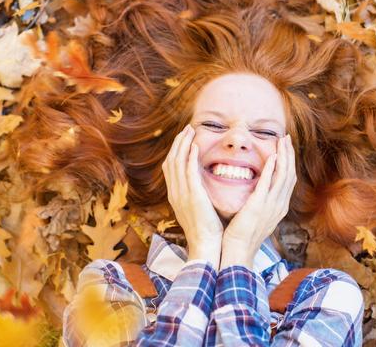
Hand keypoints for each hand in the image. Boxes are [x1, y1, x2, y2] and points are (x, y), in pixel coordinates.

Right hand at [162, 124, 223, 268]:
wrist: (205, 246)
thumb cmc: (206, 232)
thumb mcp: (196, 211)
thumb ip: (195, 197)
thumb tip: (200, 188)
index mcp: (175, 196)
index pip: (170, 168)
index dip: (176, 151)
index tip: (185, 139)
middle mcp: (175, 193)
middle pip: (170, 161)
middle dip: (178, 143)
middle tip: (187, 129)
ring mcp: (182, 194)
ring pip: (177, 162)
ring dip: (183, 144)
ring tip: (190, 131)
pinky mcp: (193, 195)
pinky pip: (188, 171)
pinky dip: (190, 156)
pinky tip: (195, 145)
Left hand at [220, 135, 296, 270]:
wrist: (238, 252)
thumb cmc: (242, 235)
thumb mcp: (256, 216)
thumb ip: (259, 202)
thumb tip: (257, 192)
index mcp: (278, 207)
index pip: (288, 180)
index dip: (288, 162)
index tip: (285, 147)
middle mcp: (279, 205)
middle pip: (290, 174)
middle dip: (289, 154)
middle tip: (286, 138)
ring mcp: (272, 206)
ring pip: (284, 176)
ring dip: (284, 156)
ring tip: (282, 141)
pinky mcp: (259, 206)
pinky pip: (269, 184)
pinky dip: (273, 169)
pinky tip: (272, 156)